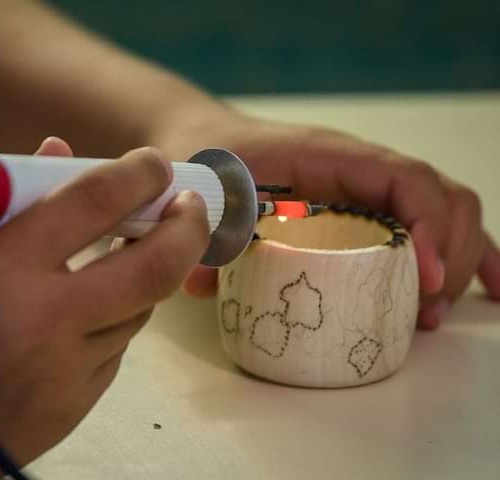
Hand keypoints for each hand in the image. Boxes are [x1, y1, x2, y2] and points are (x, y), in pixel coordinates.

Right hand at [0, 138, 208, 478]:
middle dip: (188, 228)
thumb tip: (60, 152)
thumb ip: (6, 203)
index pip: (94, 203)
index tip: (154, 164)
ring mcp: (67, 374)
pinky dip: (113, 318)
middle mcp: (44, 323)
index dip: (137, 174)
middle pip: (153, 268)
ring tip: (132, 250)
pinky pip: (116, 349)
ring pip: (141, 311)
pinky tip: (86, 311)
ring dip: (145, 273)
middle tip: (189, 206)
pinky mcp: (77, 406)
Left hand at [152, 108, 499, 328]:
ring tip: (432, 317)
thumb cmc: (212, 157)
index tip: (424, 279)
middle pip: (443, 198)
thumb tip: (201, 285)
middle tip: (425, 314)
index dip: (428, 225)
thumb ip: (204, 228)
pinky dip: (466, 255)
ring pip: (447, 213)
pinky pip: (429, 225)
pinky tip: (488, 289)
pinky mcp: (366, 210)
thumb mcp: (205, 187)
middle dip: (451, 257)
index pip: (403, 178)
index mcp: (328, 156)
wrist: (213, 140)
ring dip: (459, 264)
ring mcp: (368, 188)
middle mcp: (361, 169)